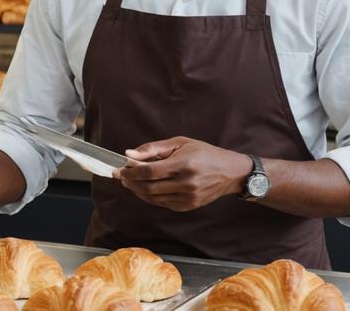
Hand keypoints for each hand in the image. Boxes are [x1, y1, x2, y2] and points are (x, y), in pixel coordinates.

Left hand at [113, 136, 251, 211]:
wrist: (230, 172)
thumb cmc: (204, 153)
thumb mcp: (180, 143)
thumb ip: (153, 149)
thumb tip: (129, 154)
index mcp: (183, 164)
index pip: (149, 171)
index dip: (130, 172)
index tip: (119, 170)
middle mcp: (186, 183)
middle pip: (148, 187)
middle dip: (130, 182)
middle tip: (122, 176)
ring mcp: (188, 197)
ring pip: (153, 198)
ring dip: (138, 191)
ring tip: (131, 182)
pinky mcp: (188, 206)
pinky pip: (162, 203)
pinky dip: (150, 197)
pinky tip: (146, 189)